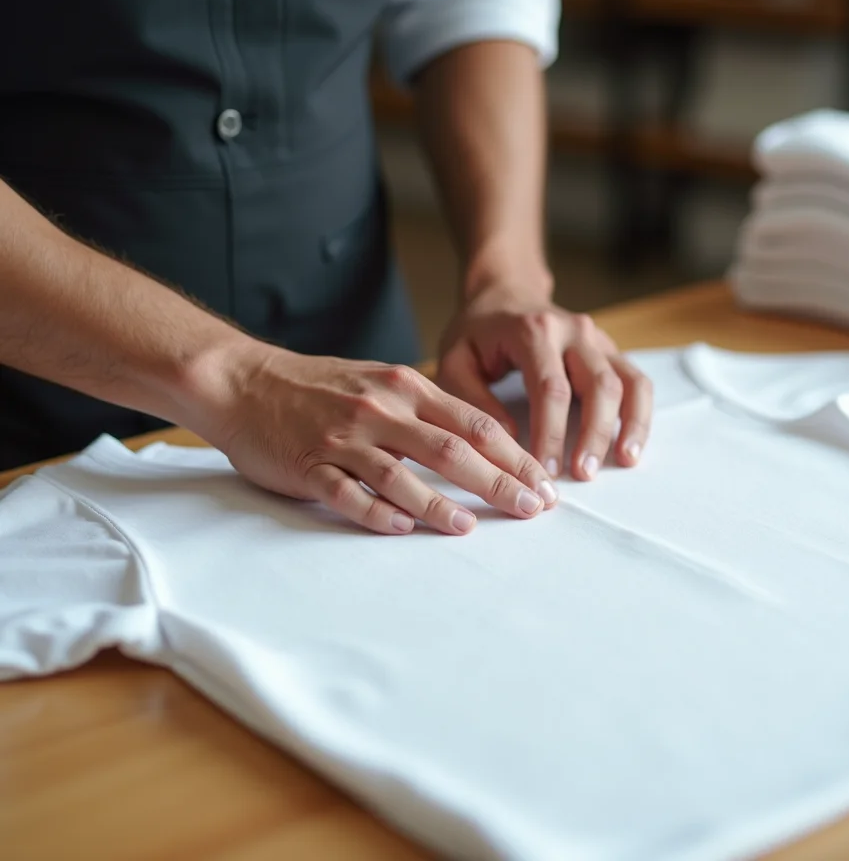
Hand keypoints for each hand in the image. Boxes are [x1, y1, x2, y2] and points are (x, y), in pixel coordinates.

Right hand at [193, 342, 559, 534]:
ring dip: (438, 504)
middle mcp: (381, 411)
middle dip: (496, 481)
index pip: (474, 424)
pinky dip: (374, 512)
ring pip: (400, 475)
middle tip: (531, 509)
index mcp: (405, 388)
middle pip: (450, 449)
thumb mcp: (382, 383)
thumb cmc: (320, 386)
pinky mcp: (309, 466)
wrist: (244, 381)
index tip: (543, 483)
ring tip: (470, 526)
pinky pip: (346, 493)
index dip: (514, 455)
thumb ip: (428, 409)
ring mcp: (343, 439)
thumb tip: (484, 442)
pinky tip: (400, 528)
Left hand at [436, 281, 652, 480]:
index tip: (546, 470)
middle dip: (594, 433)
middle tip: (584, 474)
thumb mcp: (455, 359)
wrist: (506, 293)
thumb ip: (474, 398)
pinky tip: (632, 446)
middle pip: (597, 384)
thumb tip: (509, 438)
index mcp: (533, 331)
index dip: (551, 432)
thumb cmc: (478, 332)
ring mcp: (598, 339)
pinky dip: (641, 415)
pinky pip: (637, 382)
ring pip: (627, 382)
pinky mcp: (610, 351)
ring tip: (624, 461)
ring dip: (628, 425)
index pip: (550, 387)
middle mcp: (573, 331)